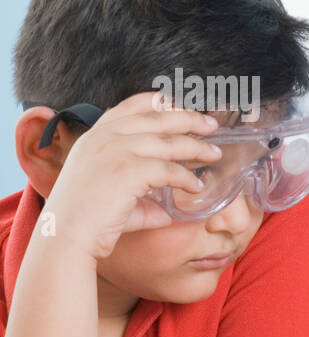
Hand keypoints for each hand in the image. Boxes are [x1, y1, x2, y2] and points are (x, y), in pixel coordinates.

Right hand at [41, 92, 222, 258]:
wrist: (67, 234)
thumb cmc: (87, 218)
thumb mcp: (109, 190)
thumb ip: (139, 192)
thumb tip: (167, 211)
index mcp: (96, 135)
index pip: (132, 106)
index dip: (160, 102)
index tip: (181, 106)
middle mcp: (105, 137)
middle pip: (158, 118)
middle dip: (189, 120)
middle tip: (211, 126)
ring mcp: (116, 151)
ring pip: (169, 142)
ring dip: (197, 148)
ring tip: (214, 154)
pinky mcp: (128, 171)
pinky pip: (169, 170)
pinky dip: (187, 178)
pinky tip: (197, 186)